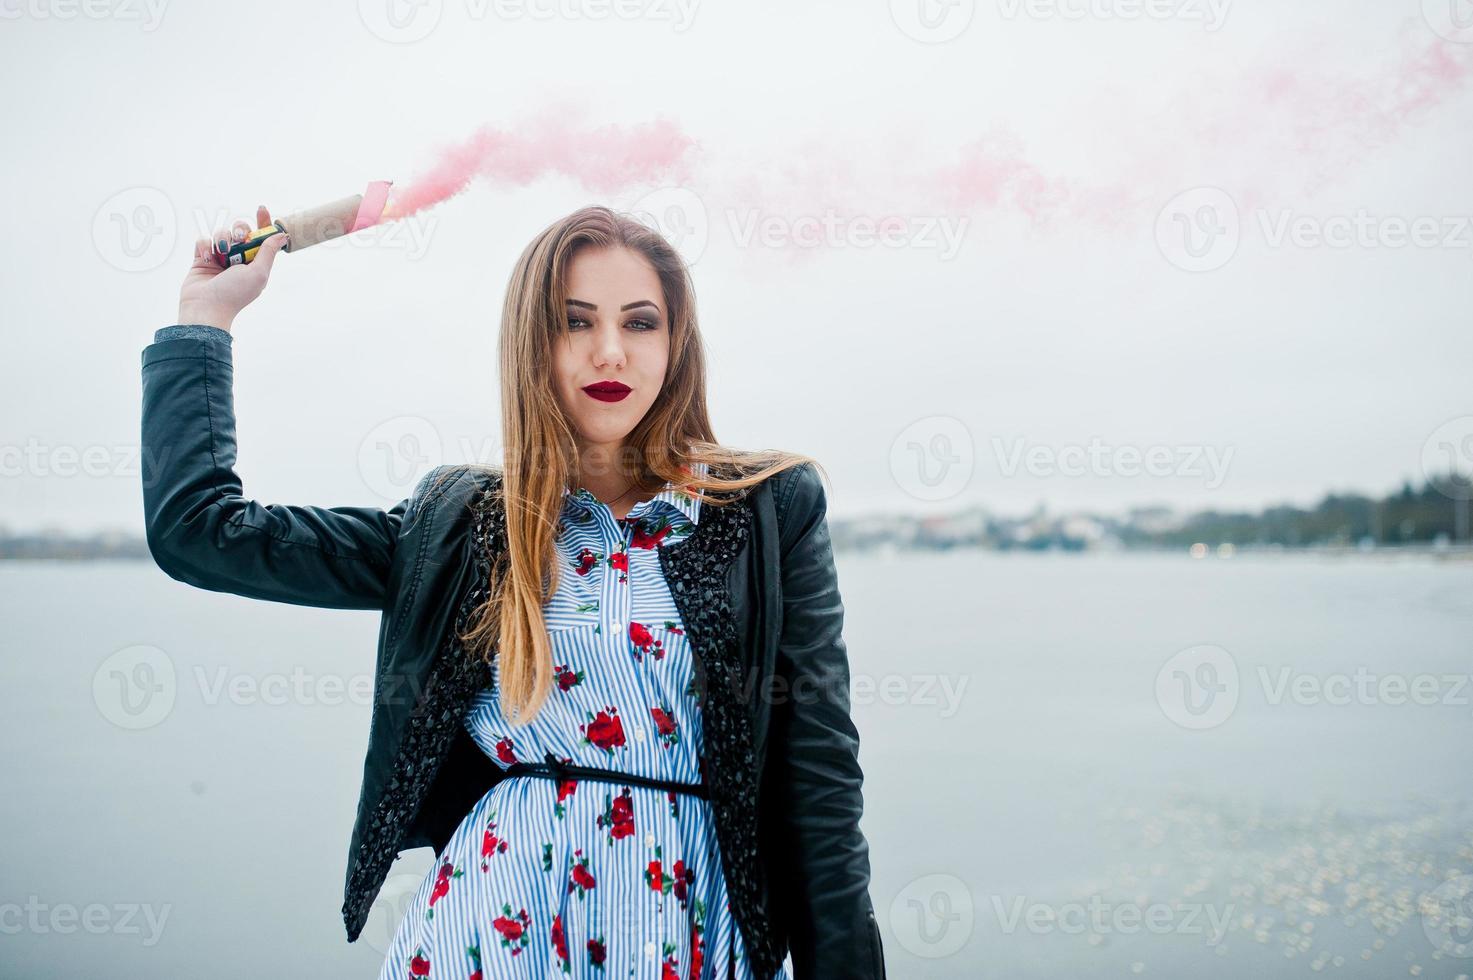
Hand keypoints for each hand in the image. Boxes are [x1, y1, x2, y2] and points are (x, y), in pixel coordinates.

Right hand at [176, 205, 289, 331]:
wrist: (205, 307)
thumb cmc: (234, 294)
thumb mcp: (258, 273)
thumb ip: (268, 252)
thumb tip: (282, 235)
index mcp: (255, 263)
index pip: (261, 238)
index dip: (263, 223)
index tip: (262, 209)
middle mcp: (238, 259)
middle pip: (241, 231)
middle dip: (239, 230)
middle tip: (238, 239)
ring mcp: (220, 258)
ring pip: (221, 233)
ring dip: (221, 239)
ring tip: (220, 254)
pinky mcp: (202, 258)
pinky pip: (204, 240)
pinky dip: (205, 246)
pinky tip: (206, 258)